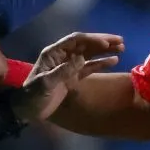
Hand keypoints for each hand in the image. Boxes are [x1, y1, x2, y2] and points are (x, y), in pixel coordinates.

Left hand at [10, 32, 124, 122]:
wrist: (28, 109)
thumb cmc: (33, 95)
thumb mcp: (45, 83)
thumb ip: (62, 71)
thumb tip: (80, 59)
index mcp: (54, 53)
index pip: (75, 41)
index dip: (91, 40)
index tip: (106, 42)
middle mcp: (63, 56)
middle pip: (85, 44)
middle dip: (102, 42)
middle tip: (120, 41)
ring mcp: (69, 66)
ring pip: (90, 54)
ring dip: (104, 50)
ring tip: (121, 48)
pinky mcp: (73, 77)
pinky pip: (89, 67)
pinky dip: (101, 63)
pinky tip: (114, 61)